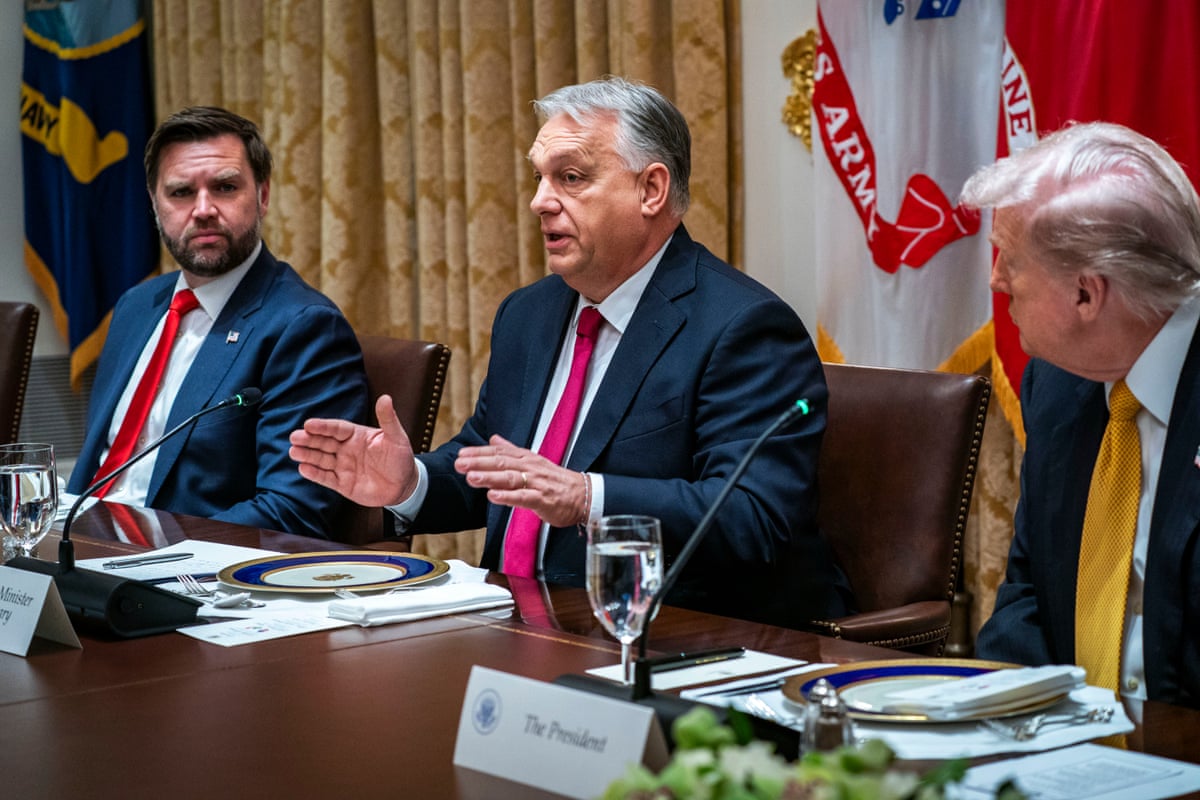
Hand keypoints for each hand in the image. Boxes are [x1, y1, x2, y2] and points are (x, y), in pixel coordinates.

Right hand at [289, 394, 417, 506]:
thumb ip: (388, 420)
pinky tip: (303, 468)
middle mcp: (347, 449)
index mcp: (357, 436)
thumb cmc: (400, 458)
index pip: (337, 429)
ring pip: (322, 459)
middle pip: (324, 442)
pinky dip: (314, 474)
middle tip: (294, 437)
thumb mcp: (396, 438)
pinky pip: (326, 478)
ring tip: (294, 452)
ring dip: (308, 455)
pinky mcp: (342, 484)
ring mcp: (343, 466)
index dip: (323, 426)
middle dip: (309, 440)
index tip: (309, 424)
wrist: (404, 486)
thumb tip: (385, 398)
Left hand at [455, 435, 585, 526]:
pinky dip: (508, 497)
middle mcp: (530, 468)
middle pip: (502, 463)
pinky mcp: (543, 499)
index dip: (479, 453)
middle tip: (459, 464)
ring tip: (472, 477)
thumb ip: (511, 450)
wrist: (582, 494)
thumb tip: (493, 439)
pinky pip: (524, 497)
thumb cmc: (555, 480)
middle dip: (479, 463)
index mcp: (526, 458)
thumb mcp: (532, 460)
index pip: (499, 453)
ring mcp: (537, 483)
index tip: (461, 454)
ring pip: (510, 478)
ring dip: (490, 477)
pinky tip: (493, 496)